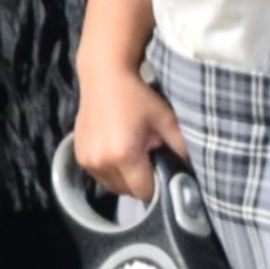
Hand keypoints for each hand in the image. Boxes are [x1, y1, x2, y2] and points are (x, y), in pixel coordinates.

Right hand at [70, 68, 181, 198]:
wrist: (104, 76)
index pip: (144, 192)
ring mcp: (87, 161)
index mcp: (124, 155)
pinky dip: (110, 170)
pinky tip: (116, 150)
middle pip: (127, 192)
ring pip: (112, 186)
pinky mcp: (79, 156)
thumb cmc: (136, 96)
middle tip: (146, 157)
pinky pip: (100, 176)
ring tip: (130, 153)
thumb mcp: (165, 119)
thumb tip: (190, 169)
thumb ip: (180, 147)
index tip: (160, 171)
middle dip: (140, 181)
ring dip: (124, 178)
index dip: (156, 185)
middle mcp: (102, 162)